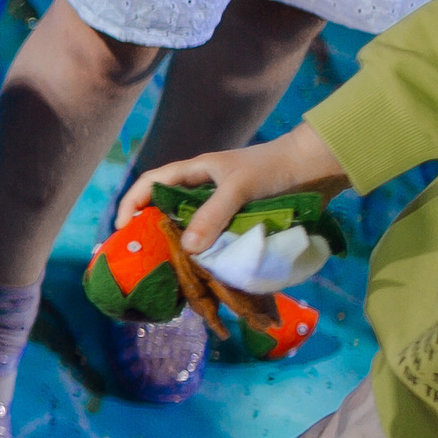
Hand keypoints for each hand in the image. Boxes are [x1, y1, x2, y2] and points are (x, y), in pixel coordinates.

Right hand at [117, 123, 345, 253]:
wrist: (314, 168)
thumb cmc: (273, 169)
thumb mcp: (239, 189)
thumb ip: (212, 215)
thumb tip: (186, 248)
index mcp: (194, 171)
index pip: (150, 184)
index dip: (131, 204)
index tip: (123, 230)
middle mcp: (202, 189)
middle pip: (165, 209)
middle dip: (150, 231)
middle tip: (142, 258)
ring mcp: (220, 206)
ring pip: (189, 227)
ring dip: (179, 246)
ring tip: (168, 269)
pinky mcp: (237, 221)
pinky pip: (212, 238)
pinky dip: (204, 253)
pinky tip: (201, 268)